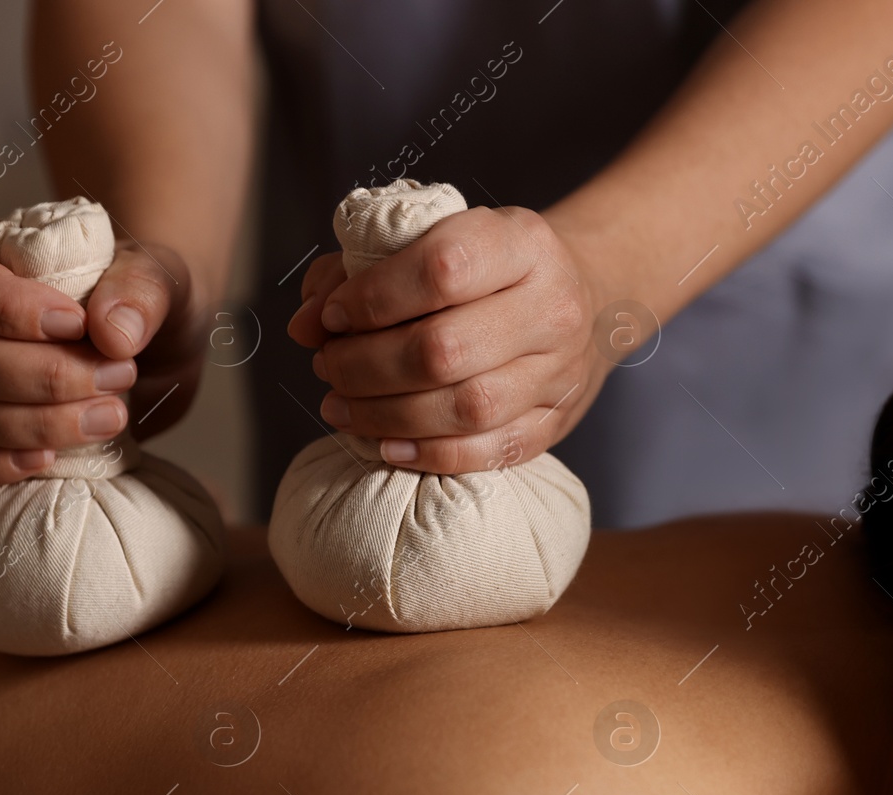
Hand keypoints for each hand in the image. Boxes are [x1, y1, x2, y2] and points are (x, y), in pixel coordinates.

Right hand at [0, 223, 200, 486]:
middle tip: (119, 375)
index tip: (77, 325)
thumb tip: (111, 332)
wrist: (163, 345)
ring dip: (41, 424)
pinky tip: (51, 460)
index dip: (8, 309)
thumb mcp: (158, 276)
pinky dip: (3, 464)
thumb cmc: (143, 296)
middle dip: (45, 377)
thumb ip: (139, 291)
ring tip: (113, 416)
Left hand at [286, 206, 608, 474]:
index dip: (372, 298)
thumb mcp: (432, 240)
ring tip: (341, 406)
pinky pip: (491, 451)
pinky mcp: (557, 422)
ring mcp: (560, 370)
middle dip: (365, 365)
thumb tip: (305, 325)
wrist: (587, 298)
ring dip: (386, 414)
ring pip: (466, 407)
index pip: (441, 269)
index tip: (332, 316)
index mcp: (522, 242)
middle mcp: (552, 306)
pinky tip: (386, 444)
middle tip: (328, 366)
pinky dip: (429, 455)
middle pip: (444, 350)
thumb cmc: (488, 268)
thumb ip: (357, 269)